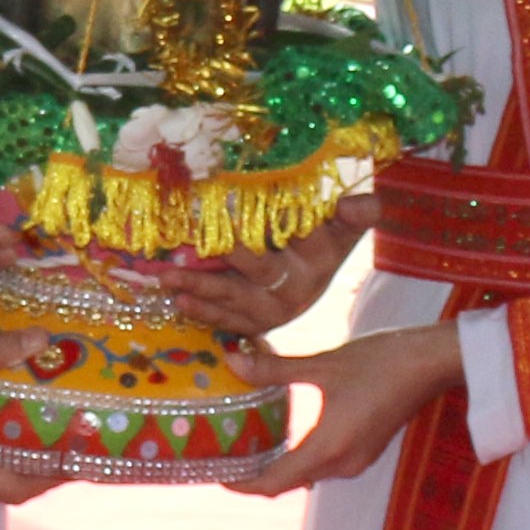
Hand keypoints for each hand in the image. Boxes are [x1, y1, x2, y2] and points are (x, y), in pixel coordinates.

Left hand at [163, 199, 366, 341]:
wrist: (312, 285)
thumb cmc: (323, 244)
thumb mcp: (341, 229)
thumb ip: (354, 215)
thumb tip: (360, 204)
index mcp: (321, 259)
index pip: (306, 236)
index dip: (292, 224)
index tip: (262, 208)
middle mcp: (297, 288)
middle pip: (262, 270)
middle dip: (232, 256)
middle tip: (207, 242)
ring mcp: (273, 311)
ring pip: (234, 297)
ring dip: (200, 287)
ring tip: (169, 277)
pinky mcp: (254, 324)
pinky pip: (225, 319)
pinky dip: (201, 310)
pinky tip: (178, 300)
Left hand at [234, 321, 461, 493]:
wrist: (434, 363)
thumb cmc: (382, 361)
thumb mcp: (324, 364)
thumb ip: (275, 370)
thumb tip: (232, 361)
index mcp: (329, 449)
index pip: (273, 483)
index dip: (241, 484)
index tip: (215, 474)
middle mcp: (343, 465)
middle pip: (287, 483)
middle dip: (253, 475)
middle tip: (222, 455)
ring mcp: (357, 460)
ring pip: (305, 475)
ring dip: (276, 467)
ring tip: (245, 444)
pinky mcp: (365, 450)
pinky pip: (322, 465)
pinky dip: (298, 458)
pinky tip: (282, 436)